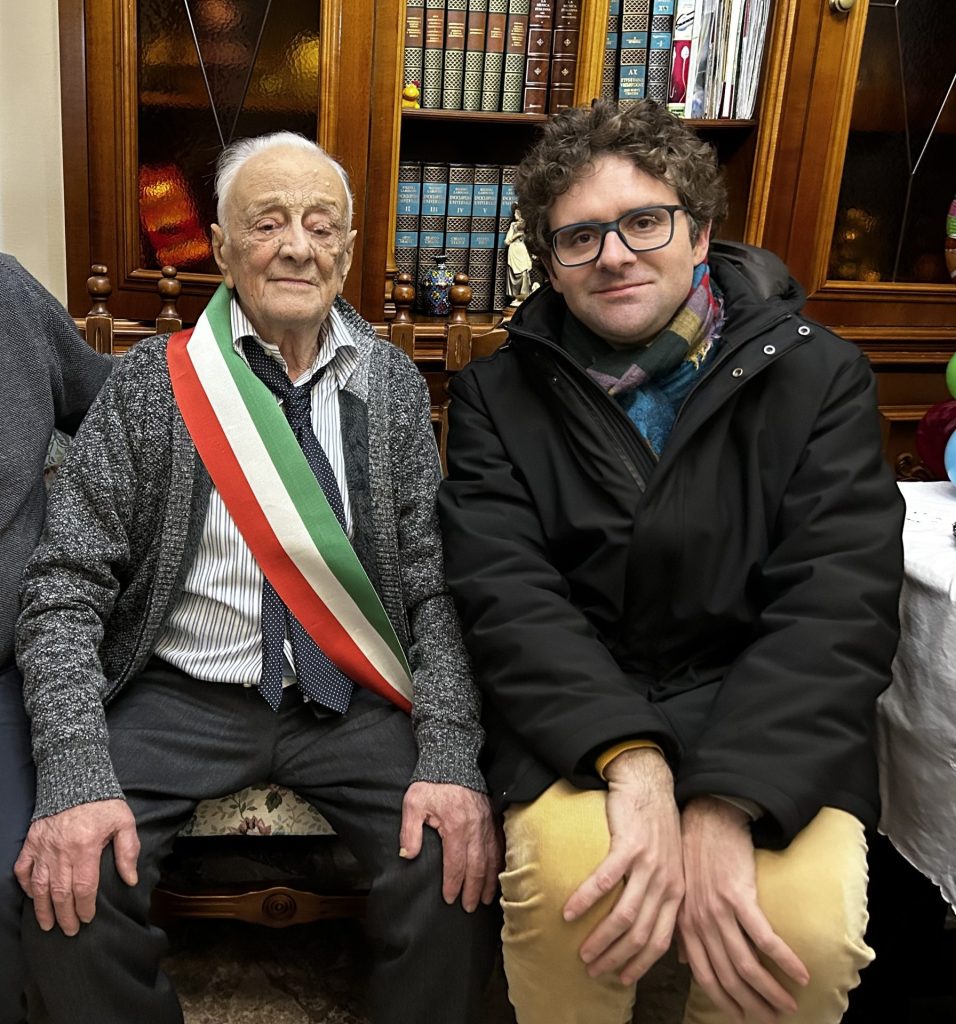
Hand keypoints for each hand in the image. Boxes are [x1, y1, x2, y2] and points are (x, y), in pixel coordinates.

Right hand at [14, 799, 139, 935]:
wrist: (75, 778)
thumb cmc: (103, 802)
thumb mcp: (124, 822)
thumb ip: (128, 851)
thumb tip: (131, 879)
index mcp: (85, 848)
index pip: (84, 887)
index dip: (85, 907)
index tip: (88, 919)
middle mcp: (61, 852)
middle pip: (60, 893)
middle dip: (65, 915)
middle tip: (69, 931)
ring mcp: (43, 848)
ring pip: (40, 886)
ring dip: (43, 908)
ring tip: (47, 925)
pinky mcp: (31, 842)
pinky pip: (23, 869)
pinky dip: (26, 884)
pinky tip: (33, 896)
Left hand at [399, 781, 501, 911]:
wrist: (452, 760)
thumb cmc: (431, 783)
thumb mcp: (413, 803)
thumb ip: (409, 831)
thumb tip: (407, 856)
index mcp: (456, 827)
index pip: (456, 864)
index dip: (453, 884)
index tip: (449, 899)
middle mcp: (475, 828)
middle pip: (477, 866)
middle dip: (473, 890)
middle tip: (470, 907)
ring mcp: (487, 822)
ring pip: (492, 857)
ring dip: (489, 880)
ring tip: (486, 898)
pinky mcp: (493, 816)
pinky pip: (500, 844)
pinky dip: (499, 863)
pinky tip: (496, 874)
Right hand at [563, 749, 683, 985]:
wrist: (649, 783)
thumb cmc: (657, 825)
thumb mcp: (673, 865)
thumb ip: (668, 898)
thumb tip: (663, 934)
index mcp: (677, 892)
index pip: (660, 940)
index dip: (640, 964)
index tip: (620, 978)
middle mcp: (666, 882)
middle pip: (640, 934)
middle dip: (616, 958)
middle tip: (593, 969)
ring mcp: (648, 865)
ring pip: (624, 914)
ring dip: (601, 938)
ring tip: (582, 952)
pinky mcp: (628, 846)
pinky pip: (605, 881)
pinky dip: (586, 900)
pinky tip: (569, 913)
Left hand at [678, 797, 808, 1023]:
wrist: (706, 818)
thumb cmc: (696, 856)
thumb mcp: (681, 895)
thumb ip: (684, 931)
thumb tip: (686, 964)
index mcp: (686, 925)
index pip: (706, 977)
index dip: (726, 1003)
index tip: (745, 1020)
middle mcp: (700, 923)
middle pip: (728, 977)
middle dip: (752, 1005)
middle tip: (774, 1022)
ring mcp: (718, 911)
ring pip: (746, 965)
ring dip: (770, 991)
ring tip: (789, 1006)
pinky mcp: (739, 897)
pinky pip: (764, 938)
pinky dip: (784, 961)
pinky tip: (800, 975)